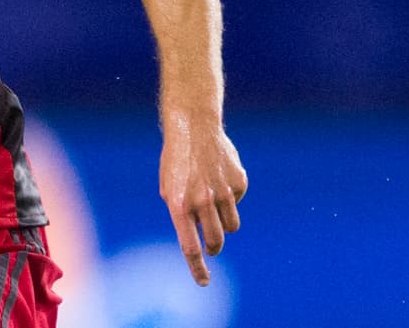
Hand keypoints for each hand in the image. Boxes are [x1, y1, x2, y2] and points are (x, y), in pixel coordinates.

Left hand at [159, 114, 247, 285]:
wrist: (193, 127)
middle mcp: (202, 201)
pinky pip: (238, 202)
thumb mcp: (169, 188)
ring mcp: (223, 192)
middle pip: (216, 241)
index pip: (190, 247)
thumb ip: (182, 214)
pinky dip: (230, 196)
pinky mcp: (239, 182)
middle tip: (211, 243)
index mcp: (179, 204)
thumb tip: (198, 236)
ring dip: (223, 222)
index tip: (204, 282)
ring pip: (231, 226)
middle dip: (214, 246)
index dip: (197, 269)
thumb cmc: (176, 160)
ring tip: (212, 202)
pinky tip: (218, 177)